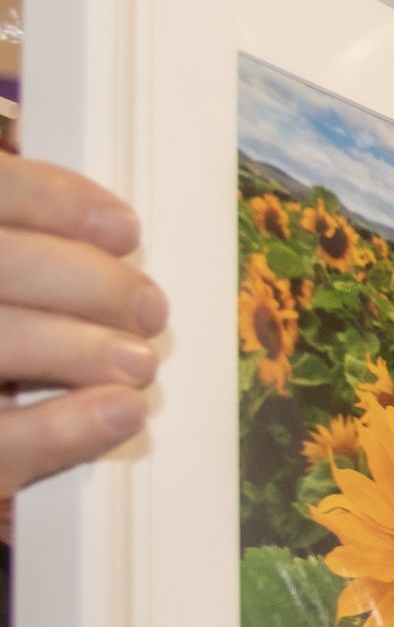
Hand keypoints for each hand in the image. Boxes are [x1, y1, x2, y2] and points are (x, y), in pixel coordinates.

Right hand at [0, 157, 164, 493]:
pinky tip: (121, 409)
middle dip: (87, 282)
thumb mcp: (6, 290)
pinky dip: (68, 427)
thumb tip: (108, 233)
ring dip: (83, 349)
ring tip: (138, 361)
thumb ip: (24, 252)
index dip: (50, 199)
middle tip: (147, 308)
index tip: (123, 230)